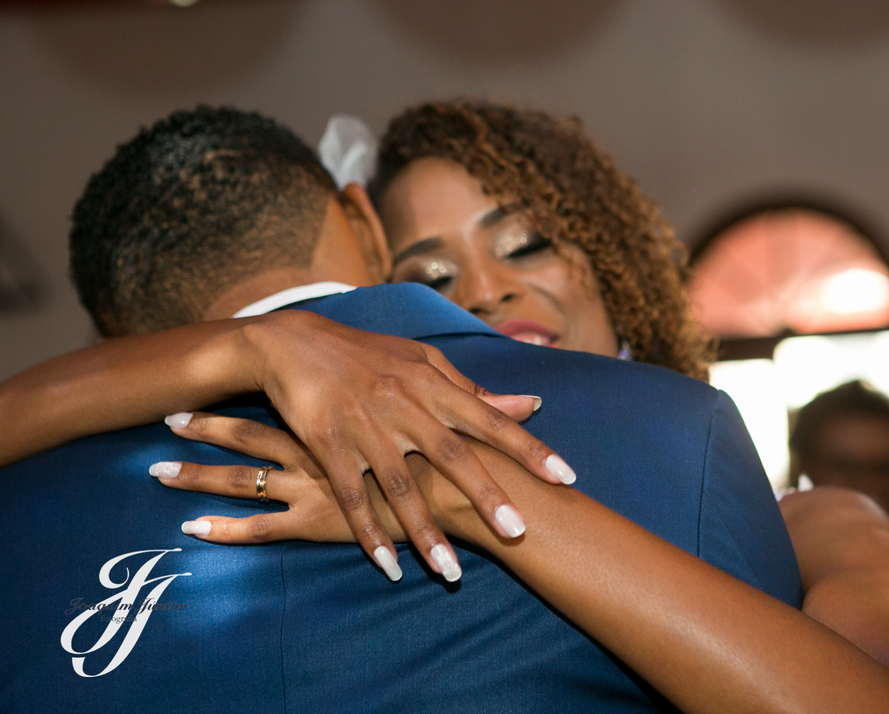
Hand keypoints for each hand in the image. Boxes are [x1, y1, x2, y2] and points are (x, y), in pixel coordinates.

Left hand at [154, 413, 441, 579]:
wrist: (450, 492)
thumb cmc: (440, 454)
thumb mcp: (428, 415)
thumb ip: (416, 398)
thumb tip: (421, 378)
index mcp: (334, 423)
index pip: (273, 410)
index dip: (240, 404)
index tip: (204, 395)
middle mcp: (313, 450)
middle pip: (248, 439)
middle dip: (204, 431)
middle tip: (166, 422)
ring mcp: (308, 486)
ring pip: (242, 480)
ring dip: (197, 476)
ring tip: (157, 473)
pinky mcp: (313, 522)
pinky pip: (259, 527)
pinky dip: (224, 529)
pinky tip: (192, 529)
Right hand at [168, 311, 574, 580]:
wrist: (294, 344)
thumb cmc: (370, 356)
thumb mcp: (423, 362)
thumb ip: (474, 391)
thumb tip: (529, 405)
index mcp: (432, 384)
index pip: (490, 418)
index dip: (529, 448)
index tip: (566, 476)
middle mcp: (404, 405)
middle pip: (453, 455)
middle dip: (486, 495)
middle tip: (518, 532)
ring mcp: (365, 427)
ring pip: (402, 487)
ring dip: (426, 533)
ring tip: (451, 573)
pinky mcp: (328, 445)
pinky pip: (352, 496)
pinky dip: (369, 533)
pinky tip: (389, 566)